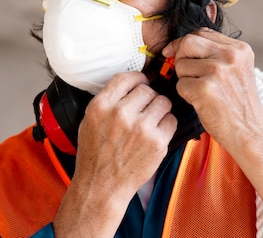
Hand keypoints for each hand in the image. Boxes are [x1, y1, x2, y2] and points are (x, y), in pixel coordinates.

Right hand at [53, 71, 176, 236]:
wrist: (102, 185)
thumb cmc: (95, 155)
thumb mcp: (90, 121)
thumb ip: (108, 101)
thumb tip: (130, 86)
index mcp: (101, 106)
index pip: (126, 78)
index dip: (137, 78)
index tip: (141, 82)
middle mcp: (120, 114)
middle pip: (147, 89)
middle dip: (149, 97)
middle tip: (145, 108)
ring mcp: (140, 128)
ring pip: (163, 102)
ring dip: (160, 109)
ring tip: (152, 120)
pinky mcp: (157, 142)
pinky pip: (171, 120)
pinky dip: (167, 124)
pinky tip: (157, 132)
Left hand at [162, 28, 262, 151]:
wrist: (251, 133)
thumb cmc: (239, 105)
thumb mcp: (236, 70)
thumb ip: (215, 54)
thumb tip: (179, 45)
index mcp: (240, 49)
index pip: (202, 32)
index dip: (185, 42)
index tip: (175, 51)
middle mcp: (230, 56)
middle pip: (188, 42)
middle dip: (180, 56)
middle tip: (187, 73)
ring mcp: (218, 71)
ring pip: (181, 64)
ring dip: (185, 79)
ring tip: (202, 91)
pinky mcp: (205, 88)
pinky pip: (180, 84)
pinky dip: (185, 94)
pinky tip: (202, 102)